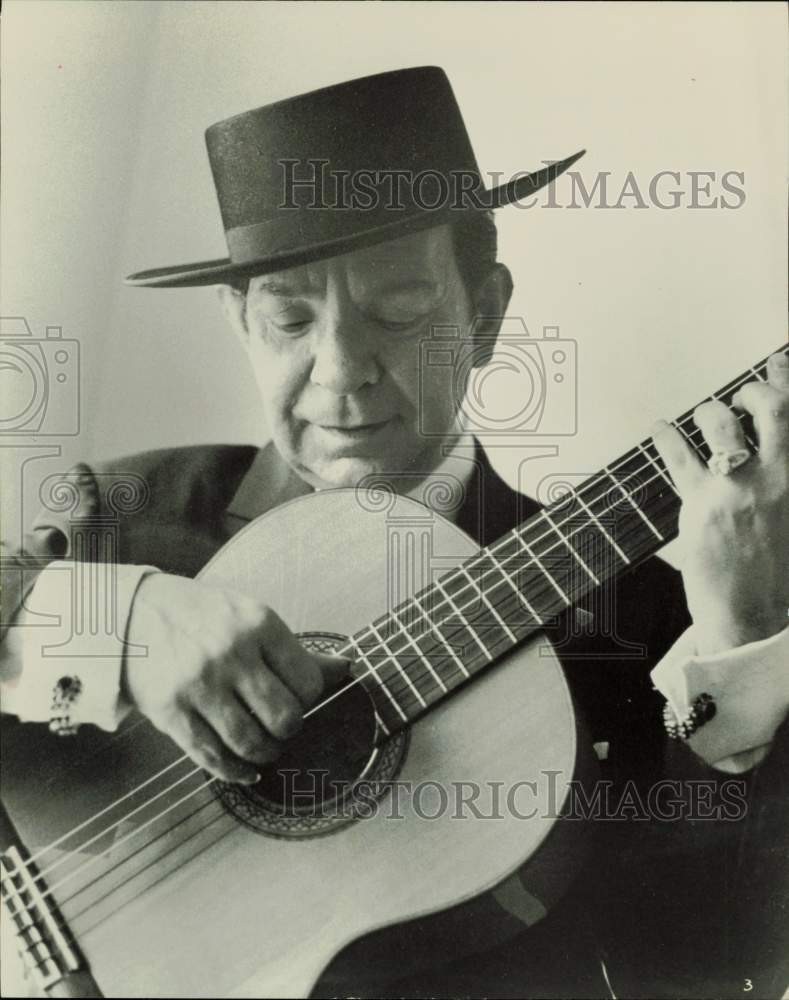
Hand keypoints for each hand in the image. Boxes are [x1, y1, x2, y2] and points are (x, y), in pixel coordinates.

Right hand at [122, 573, 347, 782]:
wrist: (132, 614)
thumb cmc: (203, 616)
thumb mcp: (251, 616)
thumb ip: (295, 650)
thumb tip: (345, 670)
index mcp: (258, 623)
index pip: (309, 684)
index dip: (307, 699)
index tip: (295, 698)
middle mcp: (230, 653)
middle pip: (285, 719)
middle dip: (288, 731)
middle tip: (279, 726)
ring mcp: (199, 684)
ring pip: (251, 744)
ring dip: (264, 754)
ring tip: (263, 747)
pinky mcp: (170, 711)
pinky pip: (212, 758)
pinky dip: (235, 772)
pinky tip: (244, 770)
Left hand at [653, 351, 788, 655]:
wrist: (754, 614)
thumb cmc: (774, 571)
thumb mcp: (788, 515)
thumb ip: (781, 479)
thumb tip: (763, 451)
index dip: (786, 379)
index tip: (778, 362)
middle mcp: (780, 477)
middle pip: (772, 408)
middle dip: (754, 390)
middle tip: (741, 393)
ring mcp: (741, 488)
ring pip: (722, 424)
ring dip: (710, 412)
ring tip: (703, 414)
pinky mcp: (704, 503)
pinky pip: (679, 455)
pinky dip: (666, 436)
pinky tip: (659, 427)